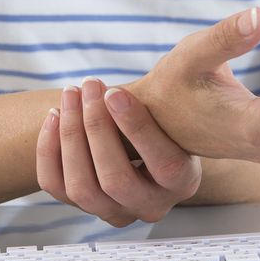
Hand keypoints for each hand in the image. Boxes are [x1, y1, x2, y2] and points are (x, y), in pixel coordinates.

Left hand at [36, 78, 201, 225]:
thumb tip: (210, 48)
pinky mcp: (86, 208)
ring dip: (70, 137)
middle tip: (89, 86)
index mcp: (183, 182)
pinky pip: (57, 187)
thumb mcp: (182, 109)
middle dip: (95, 128)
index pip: (163, 163)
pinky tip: (54, 116)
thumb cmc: (168, 119)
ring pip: (82, 188)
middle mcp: (151, 205)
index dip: (135, 127)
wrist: (146, 145)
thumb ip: (182, 89)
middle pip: (115, 180)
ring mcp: (116, 212)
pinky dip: (49, 152)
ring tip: (70, 95)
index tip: (115, 91)